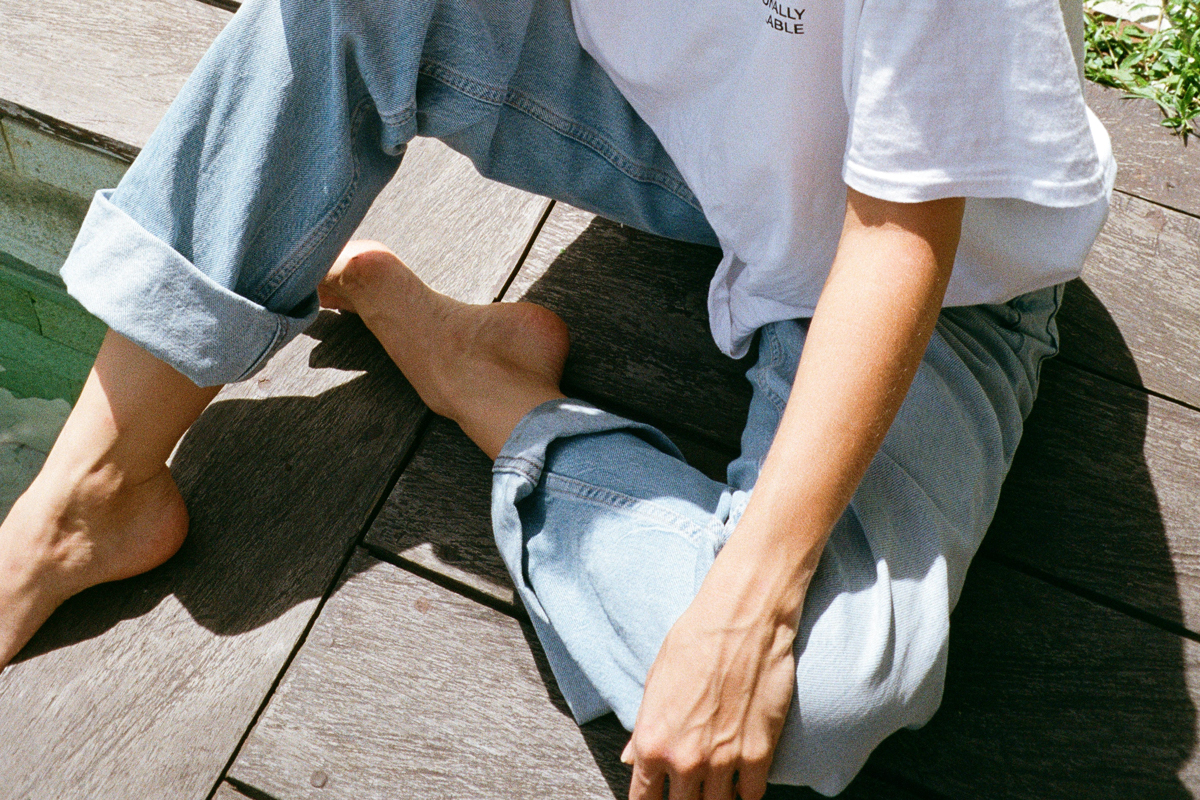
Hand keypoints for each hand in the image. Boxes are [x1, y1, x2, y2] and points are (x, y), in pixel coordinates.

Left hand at [622, 540, 804, 799]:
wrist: (741, 620)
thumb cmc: (693, 643)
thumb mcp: (654, 683)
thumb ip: (643, 729)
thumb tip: (631, 759)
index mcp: (652, 742)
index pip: (644, 799)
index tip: (657, 798)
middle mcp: (685, 759)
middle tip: (690, 789)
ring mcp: (724, 761)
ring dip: (715, 797)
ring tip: (715, 786)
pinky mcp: (759, 753)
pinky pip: (751, 795)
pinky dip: (746, 792)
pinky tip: (742, 782)